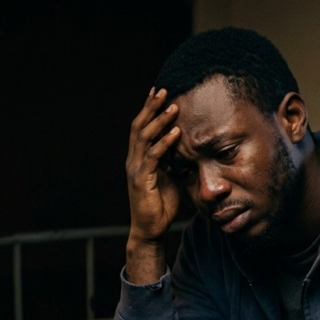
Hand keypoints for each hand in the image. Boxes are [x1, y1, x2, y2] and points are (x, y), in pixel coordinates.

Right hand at [124, 88, 181, 284]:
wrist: (150, 229)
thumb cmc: (161, 204)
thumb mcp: (170, 177)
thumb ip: (173, 161)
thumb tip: (187, 147)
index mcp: (138, 157)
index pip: (141, 127)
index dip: (148, 109)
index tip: (158, 92)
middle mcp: (133, 160)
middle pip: (139, 126)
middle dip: (151, 107)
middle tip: (163, 90)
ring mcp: (135, 169)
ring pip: (144, 138)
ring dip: (159, 121)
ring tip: (172, 106)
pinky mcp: (141, 180)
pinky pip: (154, 157)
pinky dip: (165, 143)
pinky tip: (176, 132)